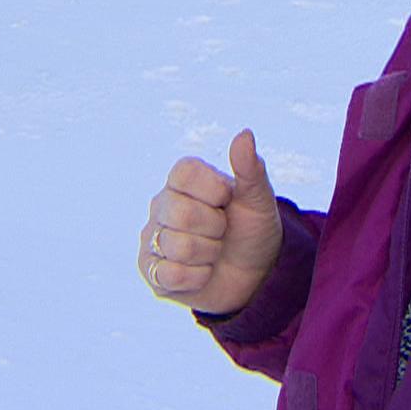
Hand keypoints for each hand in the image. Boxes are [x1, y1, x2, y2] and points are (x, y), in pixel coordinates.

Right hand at [139, 129, 283, 314]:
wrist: (255, 274)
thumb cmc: (252, 230)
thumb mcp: (259, 200)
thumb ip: (250, 168)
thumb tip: (245, 133)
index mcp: (183, 180)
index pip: (184, 173)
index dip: (213, 190)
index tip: (228, 200)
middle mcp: (161, 205)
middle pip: (181, 214)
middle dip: (215, 228)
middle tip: (222, 232)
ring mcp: (153, 238)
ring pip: (179, 247)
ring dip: (209, 255)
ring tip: (213, 252)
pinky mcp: (152, 272)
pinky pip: (171, 274)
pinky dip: (198, 276)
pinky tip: (202, 272)